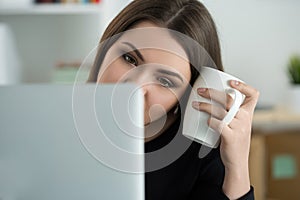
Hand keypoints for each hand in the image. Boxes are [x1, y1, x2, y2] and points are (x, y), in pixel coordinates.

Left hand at [192, 80, 258, 198]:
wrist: (238, 162)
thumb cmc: (235, 142)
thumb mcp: (238, 125)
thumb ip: (230, 114)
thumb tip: (210, 100)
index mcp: (247, 114)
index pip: (253, 95)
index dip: (244, 86)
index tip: (230, 82)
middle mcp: (244, 119)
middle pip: (229, 99)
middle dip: (213, 92)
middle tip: (200, 91)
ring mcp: (238, 128)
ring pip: (220, 111)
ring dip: (205, 106)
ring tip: (195, 104)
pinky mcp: (230, 137)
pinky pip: (218, 125)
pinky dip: (210, 121)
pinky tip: (205, 120)